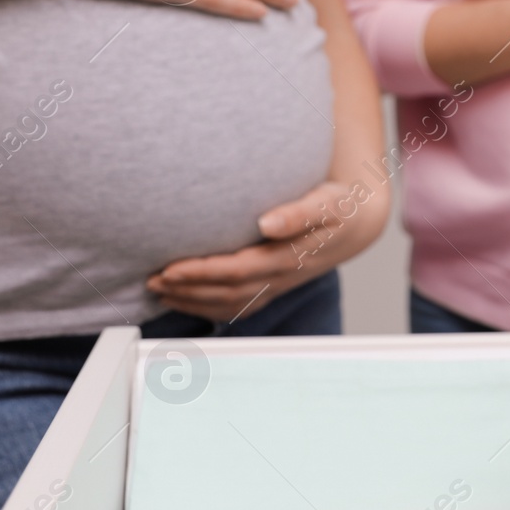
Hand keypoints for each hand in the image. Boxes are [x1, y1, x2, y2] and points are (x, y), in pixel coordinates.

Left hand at [147, 179, 386, 321]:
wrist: (357, 221)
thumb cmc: (338, 206)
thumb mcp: (326, 202)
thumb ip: (298, 212)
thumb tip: (266, 222)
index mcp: (290, 256)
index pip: (237, 271)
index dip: (201, 273)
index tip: (169, 268)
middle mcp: (281, 276)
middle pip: (226, 292)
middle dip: (187, 290)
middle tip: (152, 281)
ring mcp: (277, 285)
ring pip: (229, 304)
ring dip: (192, 301)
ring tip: (159, 291)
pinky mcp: (274, 286)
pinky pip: (238, 306)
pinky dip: (208, 307)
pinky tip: (186, 299)